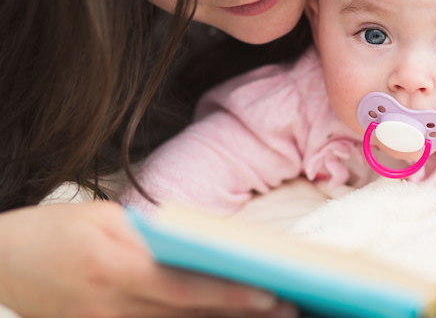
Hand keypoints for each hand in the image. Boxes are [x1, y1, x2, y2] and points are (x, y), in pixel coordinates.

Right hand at [0, 201, 296, 317]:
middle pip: (188, 317)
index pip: (186, 287)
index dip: (231, 294)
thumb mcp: (108, 219)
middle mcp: (110, 304)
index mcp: (116, 264)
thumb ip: (157, 238)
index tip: (272, 295)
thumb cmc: (57, 231)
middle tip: (288, 310)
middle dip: (239, 316)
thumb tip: (208, 249)